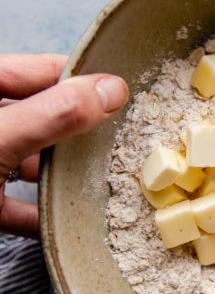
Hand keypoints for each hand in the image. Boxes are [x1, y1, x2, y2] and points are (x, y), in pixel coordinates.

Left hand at [0, 53, 127, 238]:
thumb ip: (51, 115)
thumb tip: (109, 91)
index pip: (37, 70)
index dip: (79, 77)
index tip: (119, 91)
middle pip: (38, 116)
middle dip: (75, 130)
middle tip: (117, 136)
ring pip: (27, 161)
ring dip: (59, 175)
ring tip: (97, 180)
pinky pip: (16, 207)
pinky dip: (39, 216)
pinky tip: (63, 223)